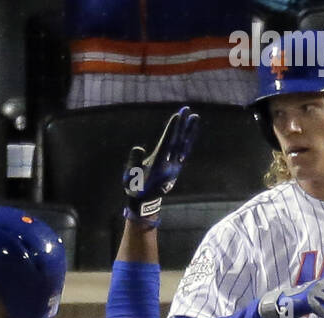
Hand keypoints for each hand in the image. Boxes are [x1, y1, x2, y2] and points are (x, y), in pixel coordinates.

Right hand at [123, 106, 198, 224]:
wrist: (146, 202)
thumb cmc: (134, 188)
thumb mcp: (129, 178)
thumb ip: (133, 162)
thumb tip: (139, 147)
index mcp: (158, 168)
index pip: (166, 145)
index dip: (172, 130)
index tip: (177, 117)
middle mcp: (169, 167)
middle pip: (177, 143)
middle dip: (181, 126)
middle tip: (186, 109)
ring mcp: (175, 168)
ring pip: (184, 147)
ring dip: (189, 131)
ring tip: (195, 117)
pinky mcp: (177, 168)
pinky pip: (185, 151)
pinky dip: (189, 140)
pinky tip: (191, 130)